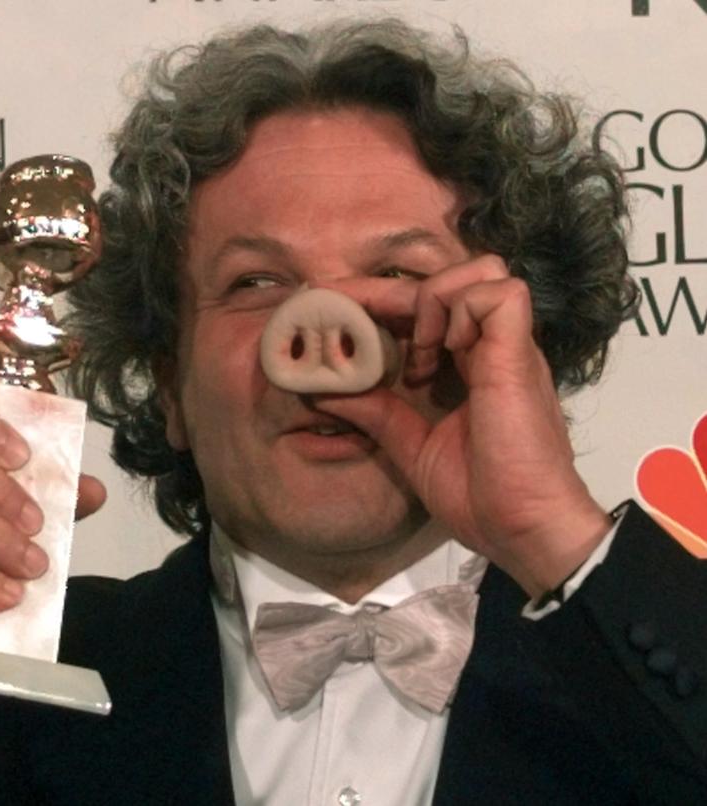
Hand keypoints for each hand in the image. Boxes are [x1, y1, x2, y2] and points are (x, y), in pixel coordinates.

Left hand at [314, 255, 610, 596]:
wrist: (522, 529)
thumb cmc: (477, 495)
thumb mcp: (410, 444)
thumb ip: (374, 412)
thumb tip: (322, 390)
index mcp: (472, 365)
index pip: (431, 306)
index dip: (384, 301)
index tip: (341, 313)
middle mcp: (492, 348)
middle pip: (452, 278)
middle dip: (392, 292)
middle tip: (354, 319)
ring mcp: (508, 348)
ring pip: (483, 270)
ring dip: (437, 296)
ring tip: (417, 348)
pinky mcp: (518, 355)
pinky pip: (499, 293)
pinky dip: (463, 309)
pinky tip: (442, 351)